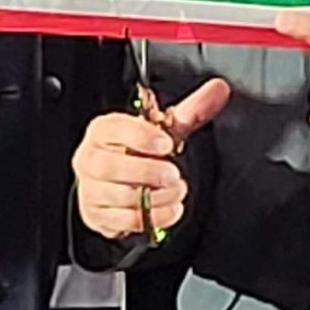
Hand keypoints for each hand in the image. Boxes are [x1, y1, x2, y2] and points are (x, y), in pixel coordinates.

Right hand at [73, 79, 230, 239]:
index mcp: (103, 131)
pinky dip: (151, 217)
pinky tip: (170, 208)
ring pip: (117, 195)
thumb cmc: (138, 152)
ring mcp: (91, 189)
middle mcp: (90, 158)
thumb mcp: (163, 130)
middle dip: (146, 171)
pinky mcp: (97, 215)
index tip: (166, 143)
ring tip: (176, 191)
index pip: (113, 129)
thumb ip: (190, 111)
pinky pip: (122, 220)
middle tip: (173, 174)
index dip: (140, 136)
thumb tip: (219, 89)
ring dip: (153, 196)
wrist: (117, 184)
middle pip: (109, 166)